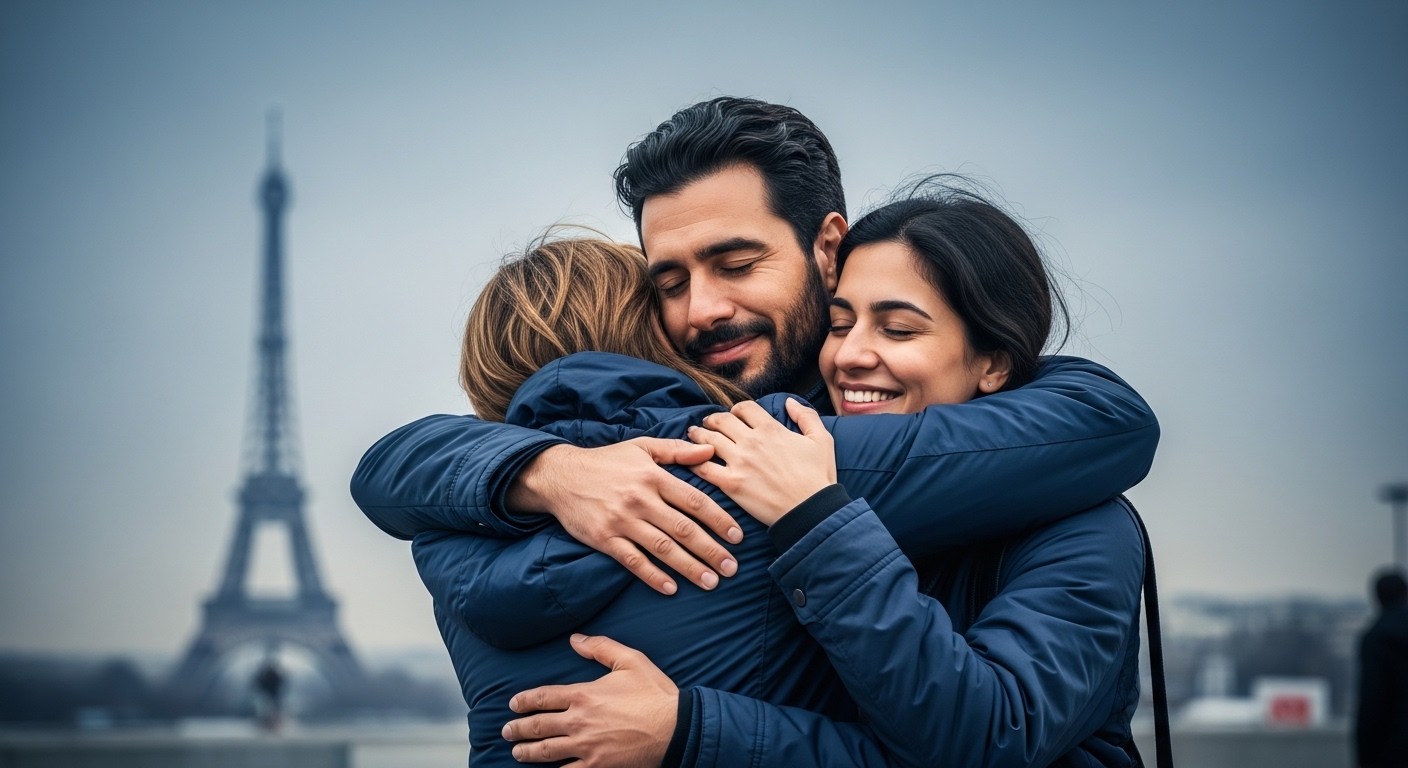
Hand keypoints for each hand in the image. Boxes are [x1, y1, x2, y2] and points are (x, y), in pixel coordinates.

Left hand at [503, 634, 677, 766]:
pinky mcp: (597, 766)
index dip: (524, 701)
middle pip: (538, 726)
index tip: (513, 705)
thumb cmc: (654, 694)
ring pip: (546, 752)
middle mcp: (579, 721)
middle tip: (507, 731)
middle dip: (518, 729)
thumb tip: (575, 639)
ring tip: (517, 752)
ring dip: (527, 752)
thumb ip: (601, 647)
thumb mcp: (630, 660)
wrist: (676, 728)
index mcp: (584, 694)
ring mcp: (586, 747)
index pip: (543, 697)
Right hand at [506, 438, 741, 594]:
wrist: (560, 476)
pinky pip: (633, 561)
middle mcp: (640, 499)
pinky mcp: (604, 539)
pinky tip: (671, 587)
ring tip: (710, 581)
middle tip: (731, 568)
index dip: (719, 520)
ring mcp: (622, 521)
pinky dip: (653, 575)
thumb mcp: (642, 448)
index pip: (694, 501)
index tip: (737, 537)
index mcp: (653, 476)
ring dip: (689, 567)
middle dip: (711, 550)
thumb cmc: (606, 461)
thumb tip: (710, 451)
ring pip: (662, 548)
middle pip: (683, 529)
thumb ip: (677, 451)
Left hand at [687, 399, 834, 525]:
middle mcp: (751, 442)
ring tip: (693, 435)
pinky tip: (691, 462)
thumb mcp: (822, 440)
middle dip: (712, 420)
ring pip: (708, 440)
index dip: (737, 410)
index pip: (744, 408)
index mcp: (771, 429)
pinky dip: (694, 462)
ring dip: (698, 435)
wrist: (811, 511)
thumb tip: (790, 402)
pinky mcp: (731, 484)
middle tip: (707, 424)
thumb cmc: (818, 478)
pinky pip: (704, 468)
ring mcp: (739, 462)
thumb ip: (806, 416)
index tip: (734, 416)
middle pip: (721, 421)